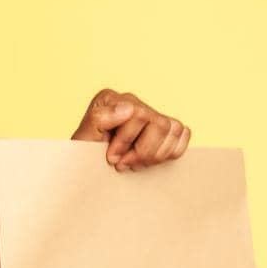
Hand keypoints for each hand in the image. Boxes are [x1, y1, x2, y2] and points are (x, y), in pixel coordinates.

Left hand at [70, 88, 190, 171]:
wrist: (90, 168)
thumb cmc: (85, 155)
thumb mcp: (83, 139)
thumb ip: (99, 119)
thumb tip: (128, 108)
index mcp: (111, 99)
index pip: (137, 113)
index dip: (126, 141)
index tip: (112, 158)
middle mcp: (132, 102)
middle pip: (160, 123)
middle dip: (143, 151)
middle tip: (124, 164)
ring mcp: (150, 114)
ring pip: (173, 129)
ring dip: (155, 154)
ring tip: (135, 163)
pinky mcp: (164, 127)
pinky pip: (182, 133)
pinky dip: (170, 151)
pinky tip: (150, 159)